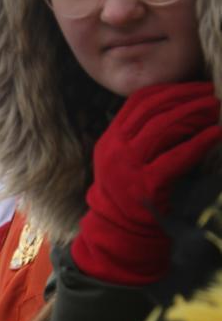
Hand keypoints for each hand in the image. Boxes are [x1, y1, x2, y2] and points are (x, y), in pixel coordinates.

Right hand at [73, 82, 221, 284]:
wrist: (120, 234)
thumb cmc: (131, 195)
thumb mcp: (126, 162)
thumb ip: (141, 137)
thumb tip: (180, 108)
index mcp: (110, 140)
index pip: (138, 101)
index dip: (170, 88)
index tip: (195, 86)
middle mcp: (115, 150)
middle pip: (152, 109)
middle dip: (186, 96)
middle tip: (213, 91)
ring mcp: (127, 168)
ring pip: (163, 127)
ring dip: (194, 113)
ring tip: (216, 107)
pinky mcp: (146, 186)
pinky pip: (176, 156)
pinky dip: (199, 142)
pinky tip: (217, 133)